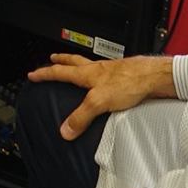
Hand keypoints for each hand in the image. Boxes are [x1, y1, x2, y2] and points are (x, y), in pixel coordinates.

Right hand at [26, 53, 176, 139]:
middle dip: (61, 61)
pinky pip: (105, 76)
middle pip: (74, 62)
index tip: (33, 74)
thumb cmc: (130, 82)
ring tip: (76, 67)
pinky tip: (104, 84)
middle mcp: (97, 70)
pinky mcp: (123, 78)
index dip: (45, 74)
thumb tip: (65, 129)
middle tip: (53, 58)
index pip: (60, 72)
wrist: (155, 77)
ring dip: (79, 65)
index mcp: (87, 73)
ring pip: (90, 66)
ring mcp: (111, 72)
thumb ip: (82, 116)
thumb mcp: (99, 101)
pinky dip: (99, 77)